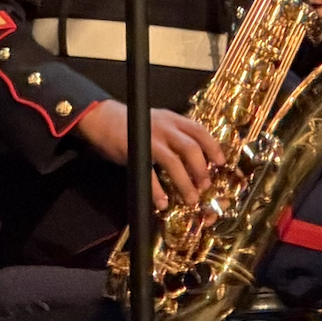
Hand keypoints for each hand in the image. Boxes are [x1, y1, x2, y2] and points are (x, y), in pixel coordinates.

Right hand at [75, 100, 225, 209]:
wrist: (101, 118)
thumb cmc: (132, 123)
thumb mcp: (158, 122)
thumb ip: (175, 135)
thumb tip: (197, 159)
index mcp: (172, 119)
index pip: (199, 131)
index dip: (213, 147)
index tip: (220, 163)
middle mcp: (164, 127)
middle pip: (191, 148)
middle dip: (201, 170)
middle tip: (204, 186)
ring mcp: (148, 138)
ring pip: (173, 162)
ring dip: (185, 184)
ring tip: (190, 199)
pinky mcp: (133, 151)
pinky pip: (149, 174)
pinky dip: (157, 191)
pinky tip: (162, 203)